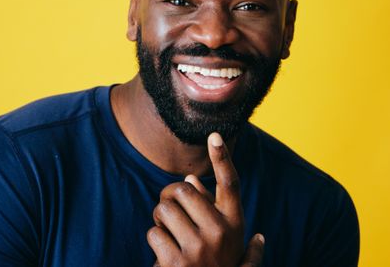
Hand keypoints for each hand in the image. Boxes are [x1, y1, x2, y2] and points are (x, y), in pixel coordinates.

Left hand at [147, 132, 263, 266]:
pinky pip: (153, 233)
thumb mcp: (228, 244)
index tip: (215, 135)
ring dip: (160, 220)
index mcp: (236, 224)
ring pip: (163, 209)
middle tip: (170, 212)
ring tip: (169, 238)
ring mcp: (199, 248)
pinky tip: (166, 258)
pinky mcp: (176, 263)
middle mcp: (221, 233)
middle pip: (183, 189)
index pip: (231, 183)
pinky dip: (155, 242)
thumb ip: (214, 212)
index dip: (222, 157)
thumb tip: (192, 180)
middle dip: (169, 197)